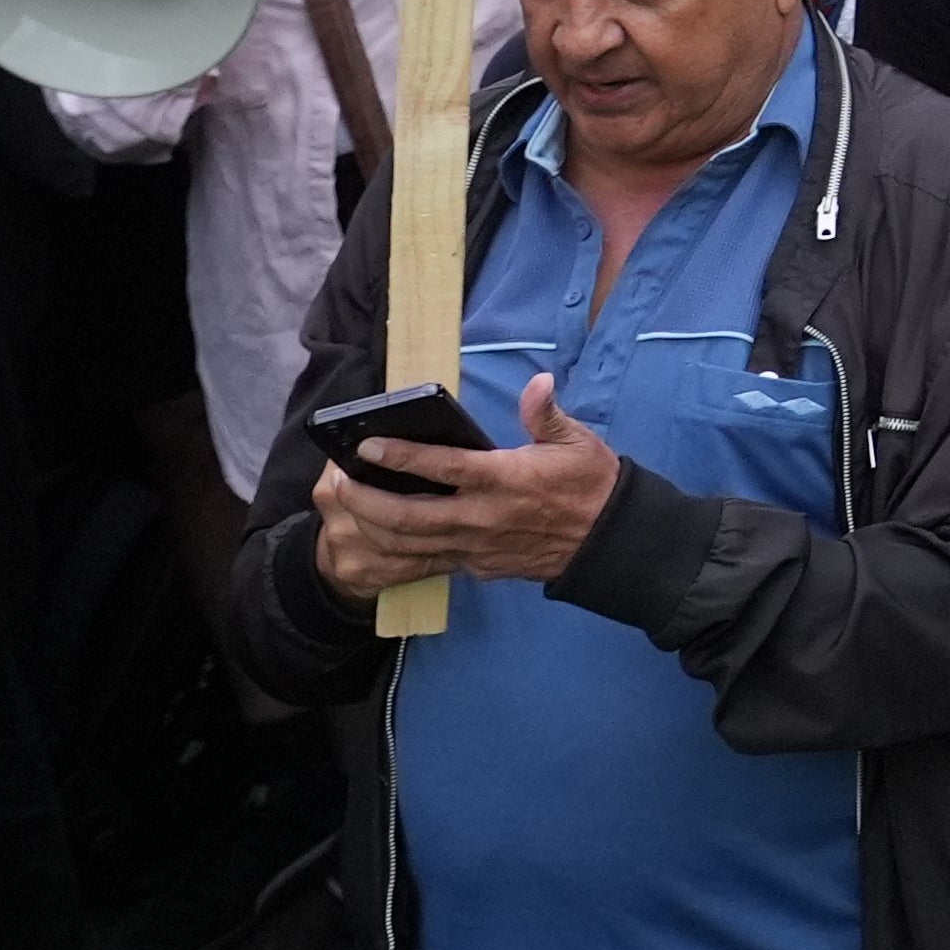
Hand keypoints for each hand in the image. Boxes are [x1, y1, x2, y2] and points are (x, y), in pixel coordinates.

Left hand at [308, 376, 622, 592]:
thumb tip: (538, 382)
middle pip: (410, 517)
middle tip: (340, 482)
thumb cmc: (591, 485)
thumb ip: (546, 413)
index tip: (367, 445)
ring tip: (349, 506)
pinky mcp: (478, 567)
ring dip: (372, 527)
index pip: (443, 467)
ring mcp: (478, 547)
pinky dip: (398, 548)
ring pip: (410, 544)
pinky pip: (429, 559)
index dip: (401, 456)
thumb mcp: (577, 441)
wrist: (609, 542)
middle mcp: (484, 518)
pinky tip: (379, 532)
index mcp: (506, 480)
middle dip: (367, 501)